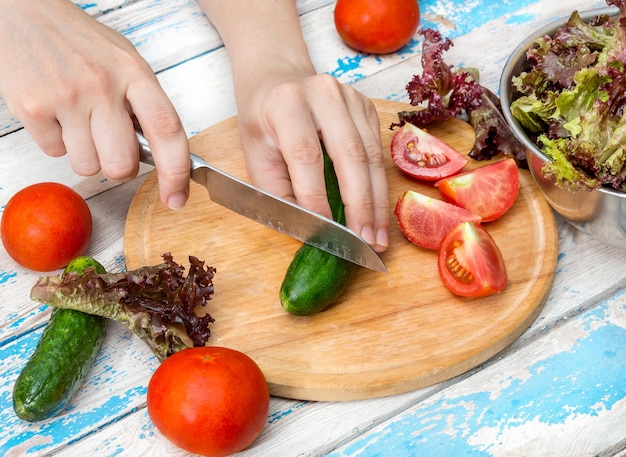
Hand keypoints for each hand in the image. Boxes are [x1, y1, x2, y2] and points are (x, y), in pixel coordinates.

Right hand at [0, 0, 189, 208]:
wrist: (23, 12)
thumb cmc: (81, 42)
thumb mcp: (125, 62)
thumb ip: (145, 104)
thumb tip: (161, 154)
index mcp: (134, 73)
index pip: (167, 131)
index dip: (176, 173)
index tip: (176, 198)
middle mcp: (102, 86)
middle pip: (122, 166)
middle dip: (120, 166)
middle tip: (110, 143)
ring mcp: (65, 97)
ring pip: (88, 167)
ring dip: (86, 154)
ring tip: (78, 119)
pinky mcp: (31, 108)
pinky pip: (55, 154)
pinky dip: (56, 141)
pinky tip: (55, 112)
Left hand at [236, 72, 389, 252]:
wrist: (277, 77)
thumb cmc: (263, 120)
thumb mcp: (255, 155)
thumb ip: (276, 191)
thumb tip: (307, 229)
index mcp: (286, 104)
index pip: (306, 156)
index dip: (316, 197)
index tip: (325, 232)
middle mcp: (323, 94)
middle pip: (350, 155)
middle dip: (360, 205)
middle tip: (365, 242)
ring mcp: (351, 98)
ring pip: (372, 157)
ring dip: (377, 202)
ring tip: (377, 236)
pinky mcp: (367, 107)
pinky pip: (379, 152)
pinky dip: (379, 187)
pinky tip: (378, 213)